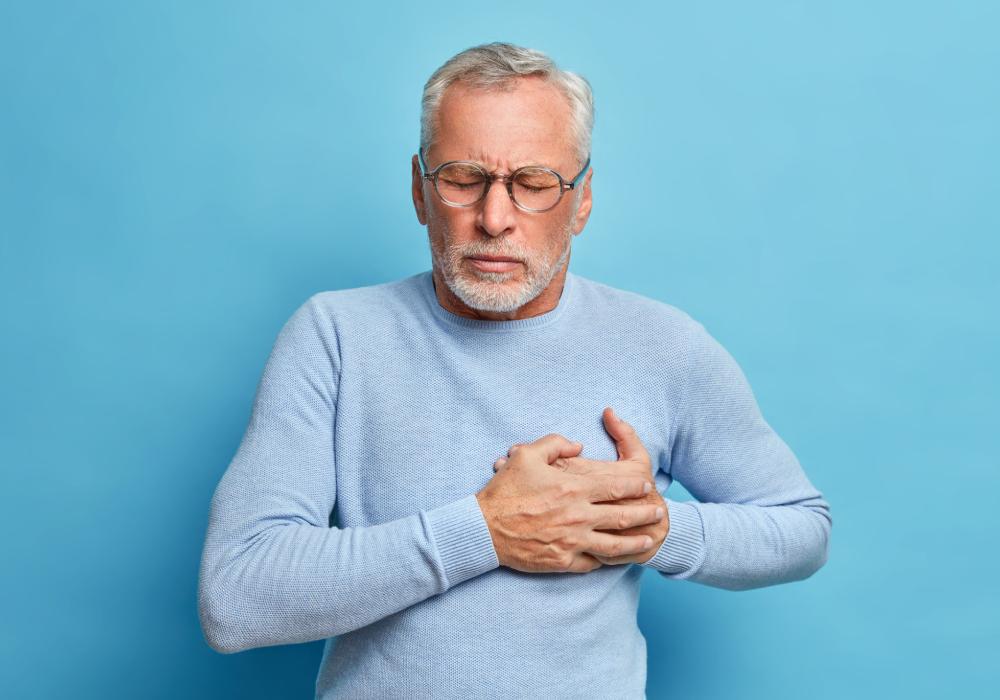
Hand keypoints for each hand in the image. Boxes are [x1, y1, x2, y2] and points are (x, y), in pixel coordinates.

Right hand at [476, 432, 664, 573]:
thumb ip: (555, 443)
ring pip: (613, 544)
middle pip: (622, 516)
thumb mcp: (527, 455)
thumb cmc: (504, 491)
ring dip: (635, 541)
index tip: (647, 484)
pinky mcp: (562, 561)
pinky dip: (605, 560)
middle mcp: (578, 516)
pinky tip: (614, 558)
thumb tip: (578, 445)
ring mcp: (571, 541)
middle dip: (644, 513)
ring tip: (649, 539)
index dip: (635, 486)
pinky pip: (591, 562)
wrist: (483, 529)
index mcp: (573, 489)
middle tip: (659, 512)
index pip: (615, 486)